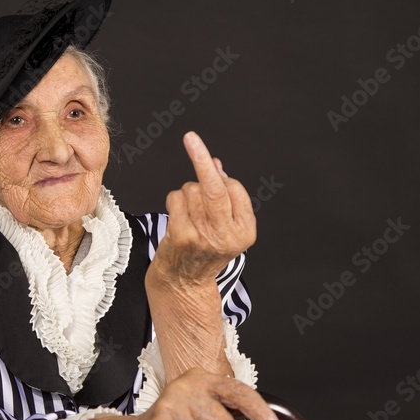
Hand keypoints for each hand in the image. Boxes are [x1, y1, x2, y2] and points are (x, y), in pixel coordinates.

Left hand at [150, 131, 256, 285]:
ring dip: (186, 194)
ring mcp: (204, 236)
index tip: (211, 161)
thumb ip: (225, 196)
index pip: (234, 189)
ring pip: (192, 190)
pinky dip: (174, 200)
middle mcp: (227, 234)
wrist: (184, 282)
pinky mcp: (182, 236)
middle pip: (215, 186)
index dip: (220, 177)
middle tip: (190, 137)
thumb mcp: (225, 224)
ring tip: (189, 215)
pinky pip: (175, 199)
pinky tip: (177, 216)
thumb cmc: (205, 248)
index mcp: (245, 231)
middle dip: (201, 158)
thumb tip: (215, 165)